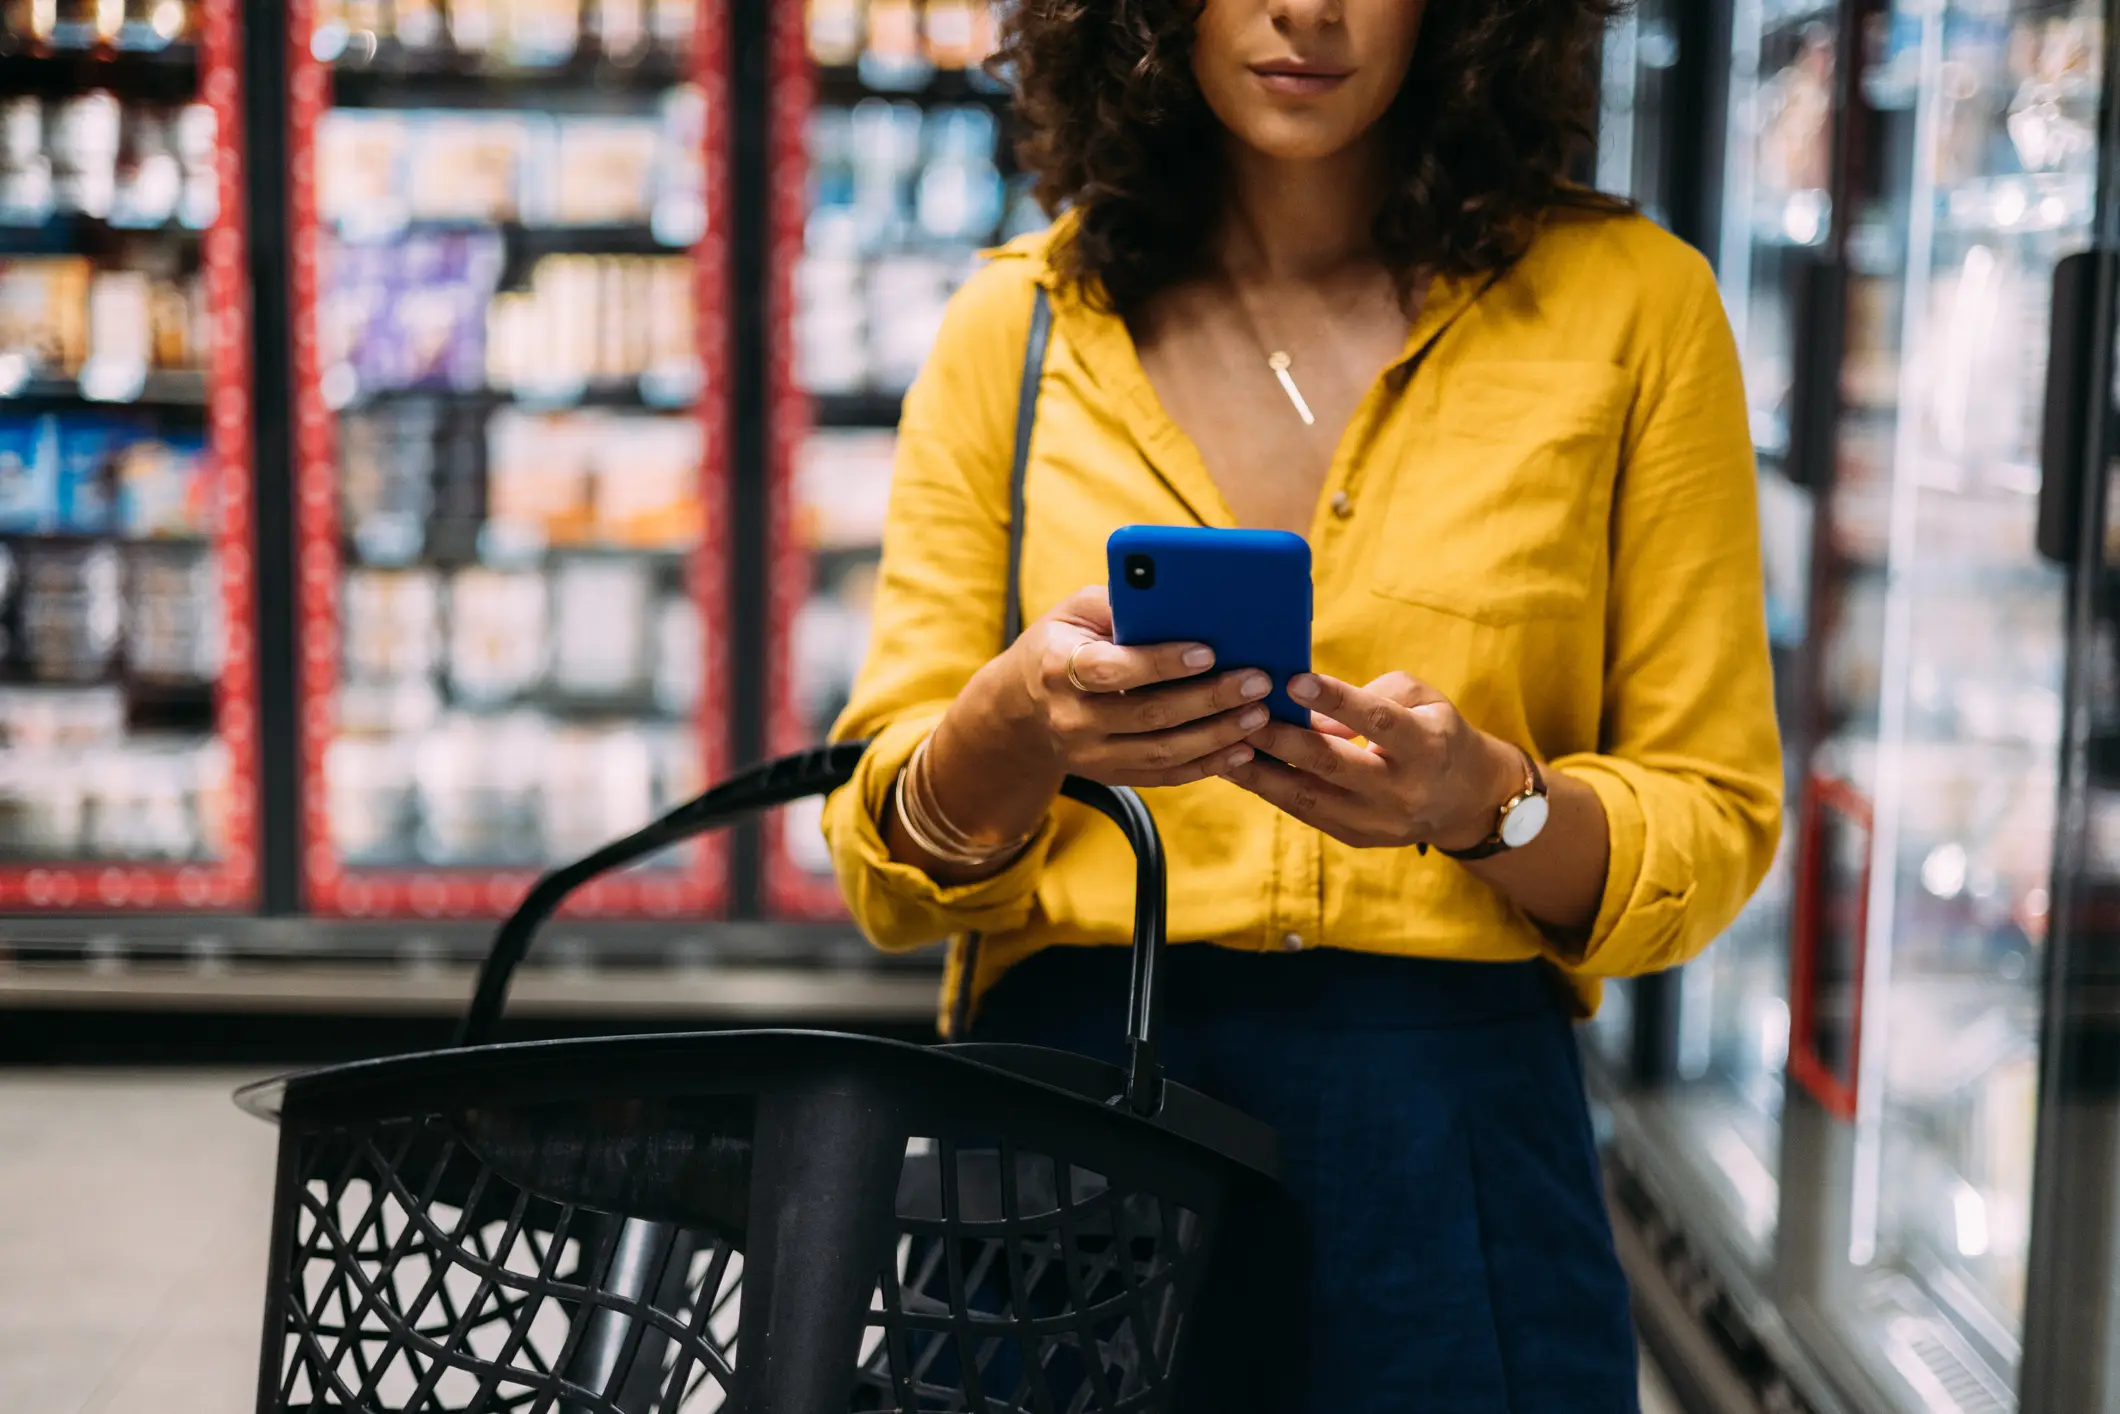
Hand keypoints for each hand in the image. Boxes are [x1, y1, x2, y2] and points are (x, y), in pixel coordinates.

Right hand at [978, 586, 1270, 787]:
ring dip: (1217, 735)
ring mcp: (1089, 755)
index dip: (1161, 663)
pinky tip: (1242, 748)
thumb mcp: (1075, 611)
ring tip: (1259, 714)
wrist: (1022, 709)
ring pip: (1162, 753)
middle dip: (1209, 698)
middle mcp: (1071, 718)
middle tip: (1256, 681)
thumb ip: (1120, 603)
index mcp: (1059, 667)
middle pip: (1148, 715)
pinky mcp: (1110, 776)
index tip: (1208, 652)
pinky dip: (1207, 765)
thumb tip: (1181, 596)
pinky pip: (1164, 776)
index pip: (1112, 670)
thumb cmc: (1061, 644)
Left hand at [1223, 671, 1520, 850]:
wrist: (1463, 800)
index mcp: (1427, 747)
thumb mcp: (1423, 699)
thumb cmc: (1434, 731)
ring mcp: (1377, 822)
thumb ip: (1370, 695)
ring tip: (1224, 746)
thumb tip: (1309, 709)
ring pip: (1308, 798)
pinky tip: (1237, 769)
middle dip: (1280, 740)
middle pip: (1332, 765)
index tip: (1292, 680)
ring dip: (1260, 773)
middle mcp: (1402, 790)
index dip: (1335, 701)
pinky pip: (1304, 813)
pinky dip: (1269, 790)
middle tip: (1241, 715)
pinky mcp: (1355, 838)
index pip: (1377, 721)